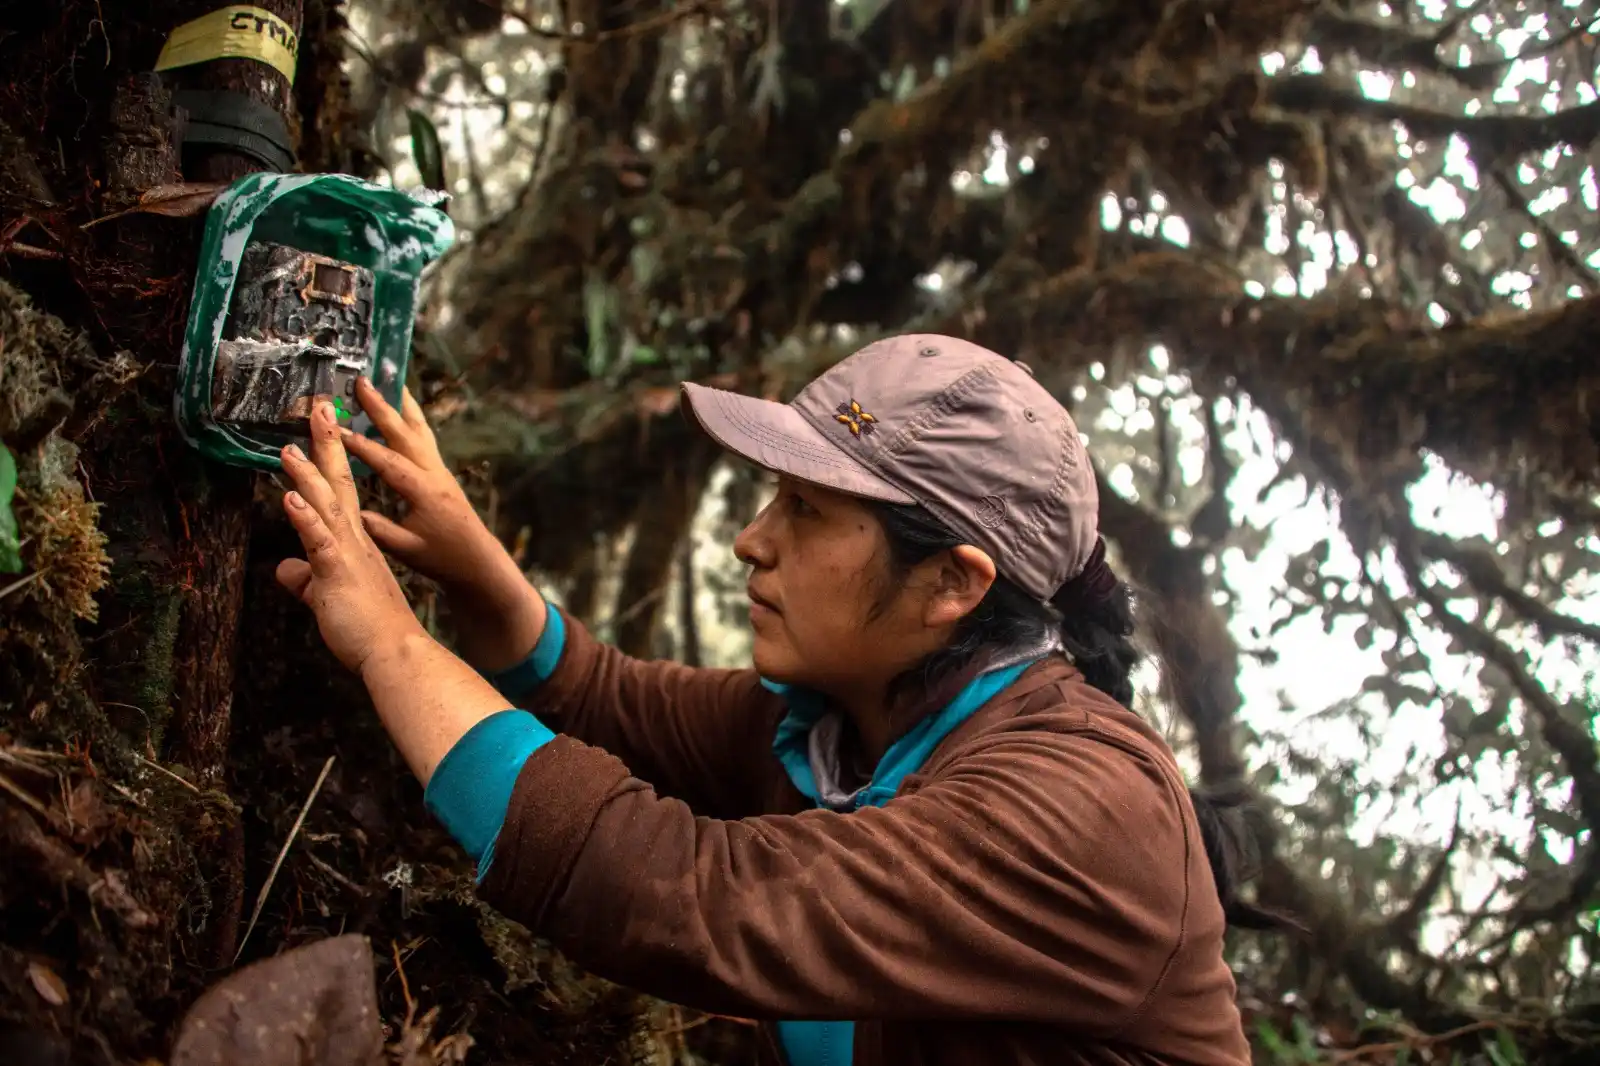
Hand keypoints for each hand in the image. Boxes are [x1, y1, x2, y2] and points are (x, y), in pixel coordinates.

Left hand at [276, 401, 426, 672]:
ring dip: (308, 471)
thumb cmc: (368, 628)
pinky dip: (304, 515)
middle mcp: (355, 539)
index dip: (328, 457)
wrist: (397, 652)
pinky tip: (288, 495)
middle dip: (326, 442)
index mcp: (354, 542)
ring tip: (289, 444)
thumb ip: (305, 579)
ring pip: (328, 502)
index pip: (339, 490)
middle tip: (317, 406)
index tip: (322, 426)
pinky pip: (320, 539)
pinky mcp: (339, 571)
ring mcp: (349, 552)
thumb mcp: (326, 597)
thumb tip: (285, 570)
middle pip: (338, 482)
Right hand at [339, 377, 545, 673]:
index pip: (389, 463)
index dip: (362, 447)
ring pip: (420, 429)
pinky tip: (402, 408)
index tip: (338, 429)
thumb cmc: (442, 558)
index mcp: (424, 492)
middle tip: (362, 382)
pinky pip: (424, 437)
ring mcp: (440, 470)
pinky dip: (412, 419)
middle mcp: (434, 474)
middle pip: (406, 433)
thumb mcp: (406, 549)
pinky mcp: (441, 472)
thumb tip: (348, 509)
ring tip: (389, 378)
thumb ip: (378, 528)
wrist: (478, 560)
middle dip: (382, 407)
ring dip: (402, 404)